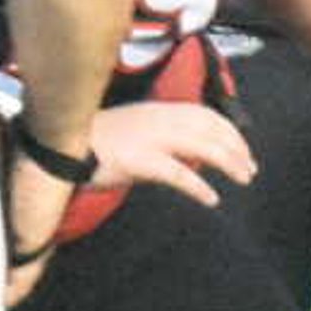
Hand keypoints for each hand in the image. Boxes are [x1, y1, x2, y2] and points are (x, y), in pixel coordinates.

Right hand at [84, 99, 256, 206]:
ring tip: (243, 179)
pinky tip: (211, 199)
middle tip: (250, 169)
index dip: (231, 132)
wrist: (59, 146)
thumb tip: (197, 155)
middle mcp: (158, 120)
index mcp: (158, 111)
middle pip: (211, 130)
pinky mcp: (138, 161)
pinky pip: (177, 174)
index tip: (246, 149)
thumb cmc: (100, 141)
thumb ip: (168, 137)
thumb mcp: (138, 129)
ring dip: (229, 163)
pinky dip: (199, 187)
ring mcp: (149, 139)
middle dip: (237, 149)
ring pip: (203, 147)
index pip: (206, 115)